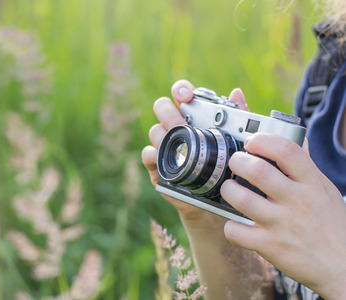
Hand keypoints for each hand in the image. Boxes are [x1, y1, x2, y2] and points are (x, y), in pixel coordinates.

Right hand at [142, 80, 247, 223]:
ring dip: (165, 135)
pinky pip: (148, 154)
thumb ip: (237, 118)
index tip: (186, 95)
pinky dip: (154, 155)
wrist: (215, 199)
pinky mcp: (156, 165)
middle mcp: (175, 127)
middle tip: (182, 124)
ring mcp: (164, 145)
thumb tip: (236, 93)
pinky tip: (166, 159)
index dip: (181, 89)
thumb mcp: (236, 142)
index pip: (181, 94)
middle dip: (170, 112)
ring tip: (180, 145)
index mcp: (193, 115)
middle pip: (162, 107)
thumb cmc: (224, 167)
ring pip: (155, 131)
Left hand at [221, 133, 345, 298]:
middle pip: (258, 171)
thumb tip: (296, 140)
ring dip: (228, 190)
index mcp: (311, 183)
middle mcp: (297, 201)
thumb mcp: (324, 190)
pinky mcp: (270, 246)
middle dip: (237, 161)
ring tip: (229, 189)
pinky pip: (237, 232)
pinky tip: (235, 223)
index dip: (263, 141)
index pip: (286, 150)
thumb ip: (306, 166)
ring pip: (242, 199)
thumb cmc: (332, 225)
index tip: (251, 142)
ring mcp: (282, 224)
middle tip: (235, 163)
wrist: (344, 266)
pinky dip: (230, 227)